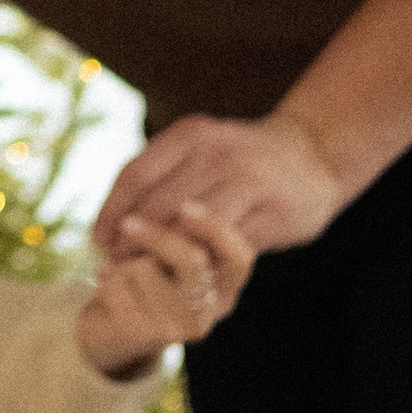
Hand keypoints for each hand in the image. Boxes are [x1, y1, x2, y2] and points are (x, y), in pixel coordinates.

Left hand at [76, 204, 253, 377]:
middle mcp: (209, 309)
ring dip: (123, 258)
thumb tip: (167, 209)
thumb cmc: (149, 273)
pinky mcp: (143, 334)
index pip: (237, 257)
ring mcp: (177, 326)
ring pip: (144, 268)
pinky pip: (117, 285)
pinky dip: (105, 275)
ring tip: (119, 264)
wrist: (113, 325)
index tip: (186, 206)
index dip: (216, 230)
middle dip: (156, 236)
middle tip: (128, 222)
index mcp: (225, 283)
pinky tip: (105, 281)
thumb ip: (181, 232)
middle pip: (192, 261)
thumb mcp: (172, 249)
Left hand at [96, 110, 346, 261]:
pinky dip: (201, 263)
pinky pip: (226, 245)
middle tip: (114, 267)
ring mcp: (248, 181)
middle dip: (132, 241)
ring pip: (191, 227)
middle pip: (159, 204)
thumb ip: (161, 175)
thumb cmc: (240, 159)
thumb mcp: (200, 148)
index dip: (111, 211)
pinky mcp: (272, 212)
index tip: (98, 240)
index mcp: (192, 135)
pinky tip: (187, 277)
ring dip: (161, 256)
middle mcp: (218, 153)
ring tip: (142, 277)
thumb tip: (109, 221)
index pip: (136, 174)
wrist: (313, 156)